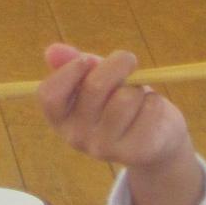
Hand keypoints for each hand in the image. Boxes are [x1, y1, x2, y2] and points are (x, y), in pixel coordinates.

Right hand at [34, 44, 195, 174]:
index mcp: (60, 119)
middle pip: (94, 86)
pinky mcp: (134, 153)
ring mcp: (105, 149)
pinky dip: (156, 102)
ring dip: (138, 88)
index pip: (49, 95)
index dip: (68, 71)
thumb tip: (52, 51)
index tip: (87, 60)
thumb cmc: (117, 98)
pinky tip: (151, 112)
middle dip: (117, 64)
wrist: (155, 138)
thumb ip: (73, 62)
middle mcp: (76, 137)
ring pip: (126, 97)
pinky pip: (150, 110)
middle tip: (128, 59)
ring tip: (138, 96)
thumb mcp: (94, 77)